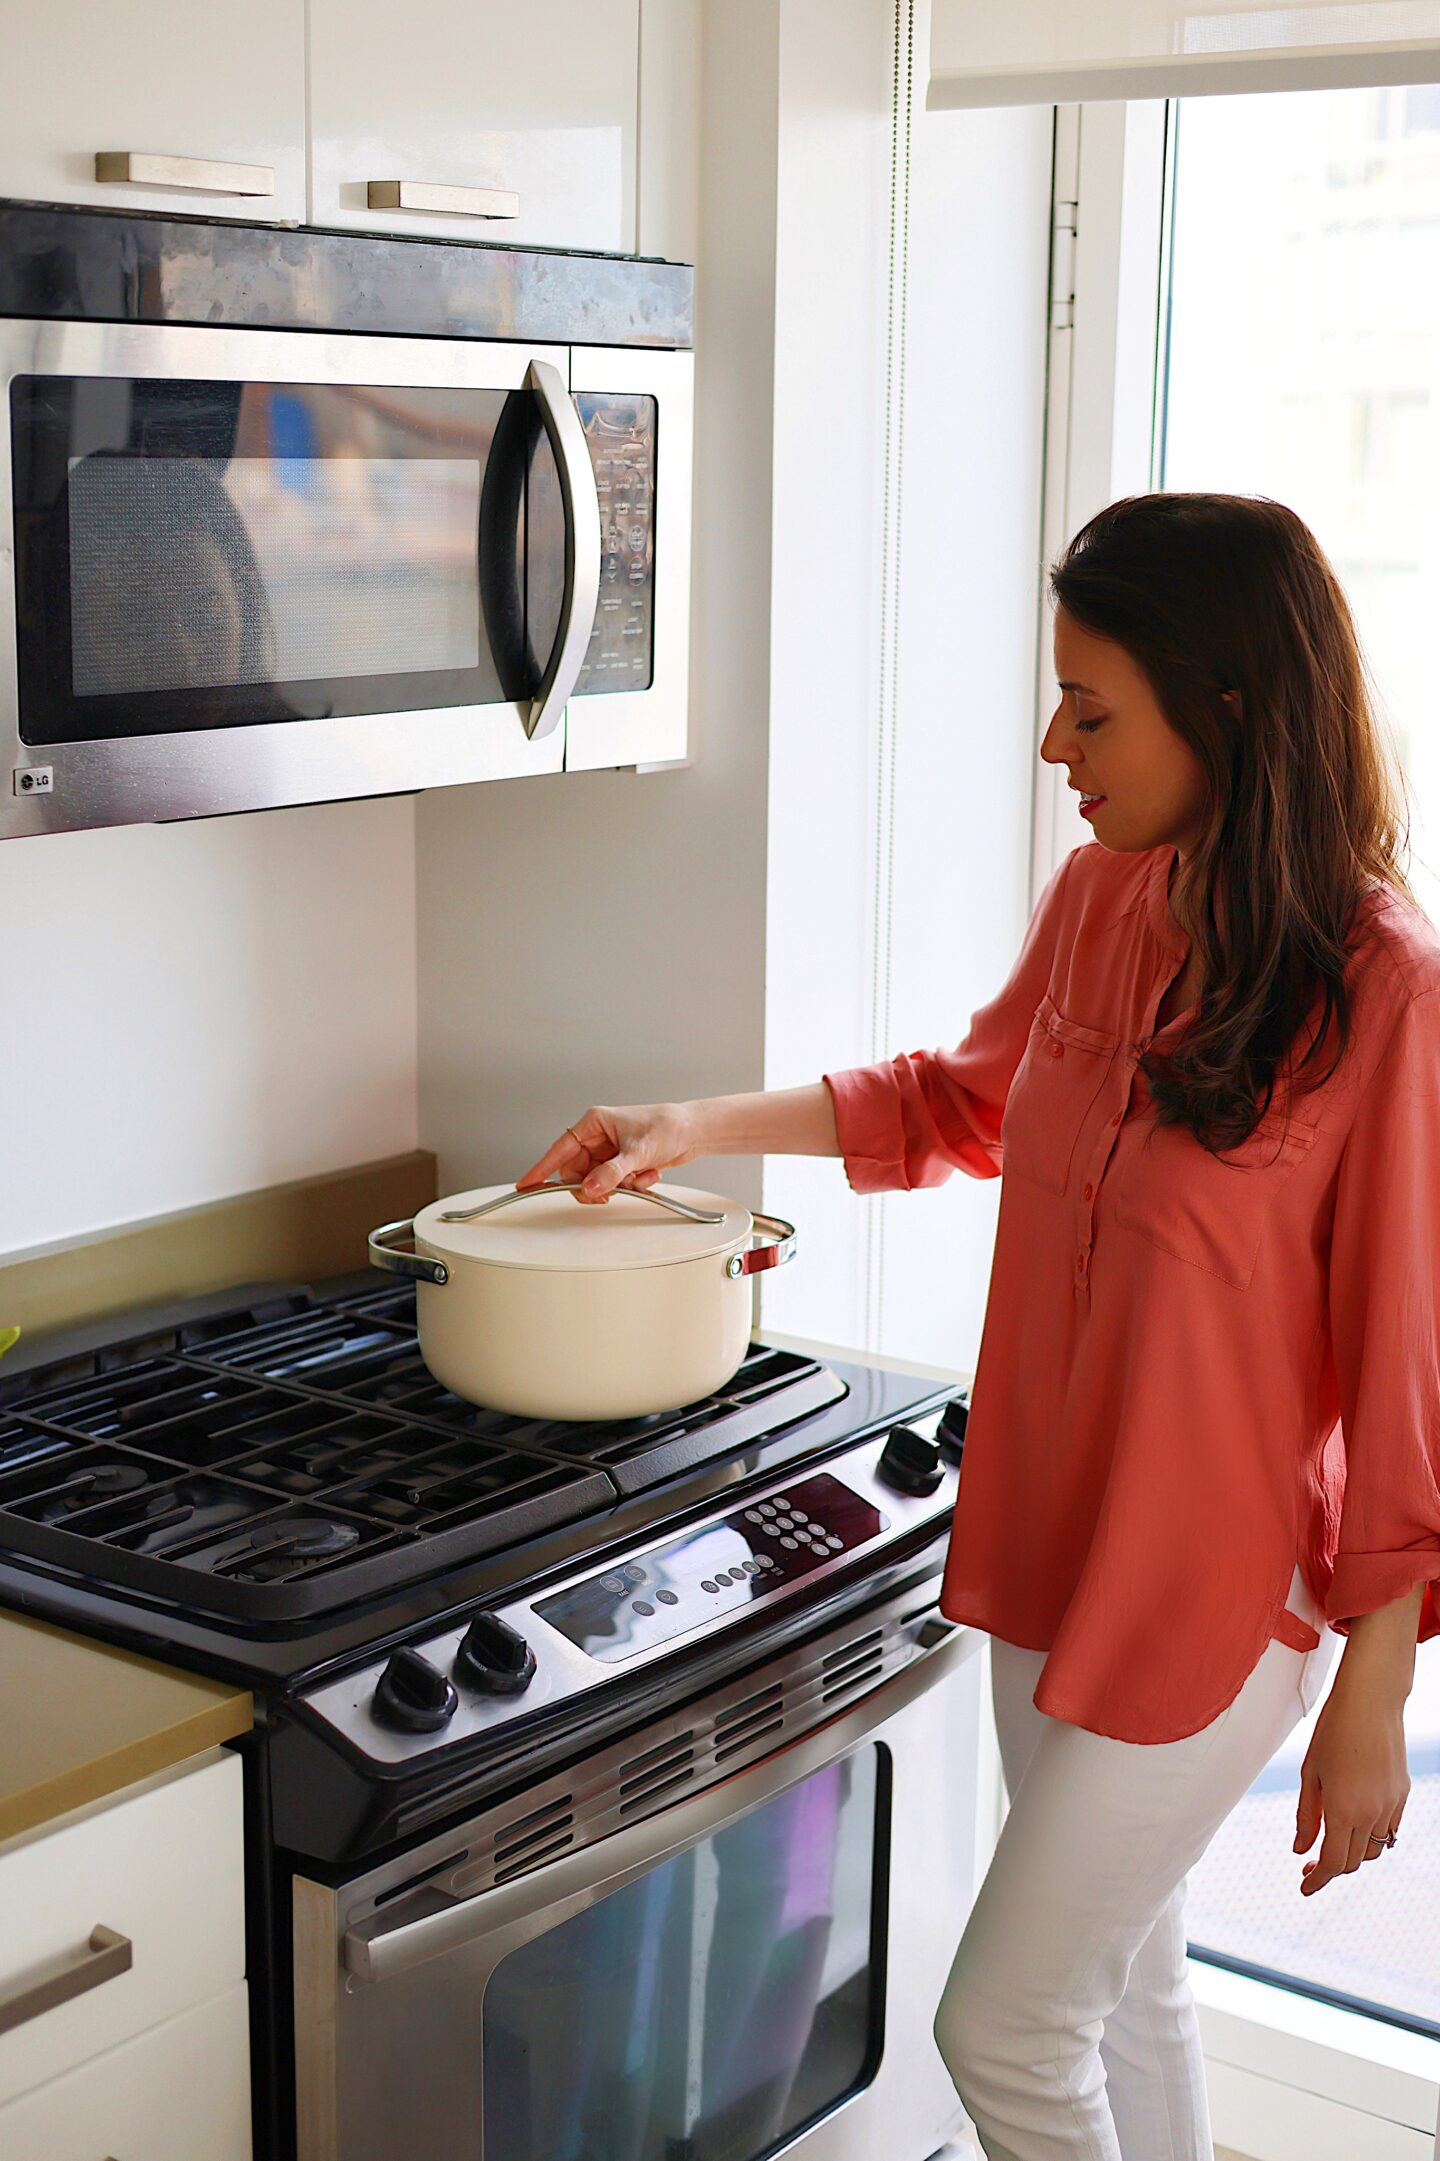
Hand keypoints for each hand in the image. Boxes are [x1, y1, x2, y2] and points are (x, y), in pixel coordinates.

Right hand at [515, 1102, 701, 1204]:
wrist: (693, 1131)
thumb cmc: (667, 1126)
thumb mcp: (637, 1152)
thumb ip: (611, 1173)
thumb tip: (590, 1188)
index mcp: (593, 1123)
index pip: (560, 1149)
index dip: (541, 1169)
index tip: (526, 1185)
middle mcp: (598, 1137)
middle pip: (577, 1173)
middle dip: (596, 1185)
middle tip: (613, 1190)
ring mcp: (609, 1151)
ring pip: (597, 1181)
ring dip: (620, 1185)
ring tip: (641, 1174)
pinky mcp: (621, 1163)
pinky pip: (614, 1184)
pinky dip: (632, 1184)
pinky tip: (649, 1173)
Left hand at [1293, 1665, 1408, 1895]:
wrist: (1370, 1702)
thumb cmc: (1333, 1731)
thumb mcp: (1310, 1773)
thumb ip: (1307, 1816)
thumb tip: (1301, 1850)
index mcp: (1343, 1809)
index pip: (1333, 1863)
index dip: (1318, 1881)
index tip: (1305, 1887)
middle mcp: (1371, 1813)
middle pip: (1354, 1861)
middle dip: (1332, 1868)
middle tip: (1310, 1863)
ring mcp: (1391, 1805)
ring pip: (1374, 1850)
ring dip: (1353, 1853)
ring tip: (1332, 1842)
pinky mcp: (1402, 1795)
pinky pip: (1389, 1830)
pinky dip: (1372, 1837)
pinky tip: (1356, 1825)